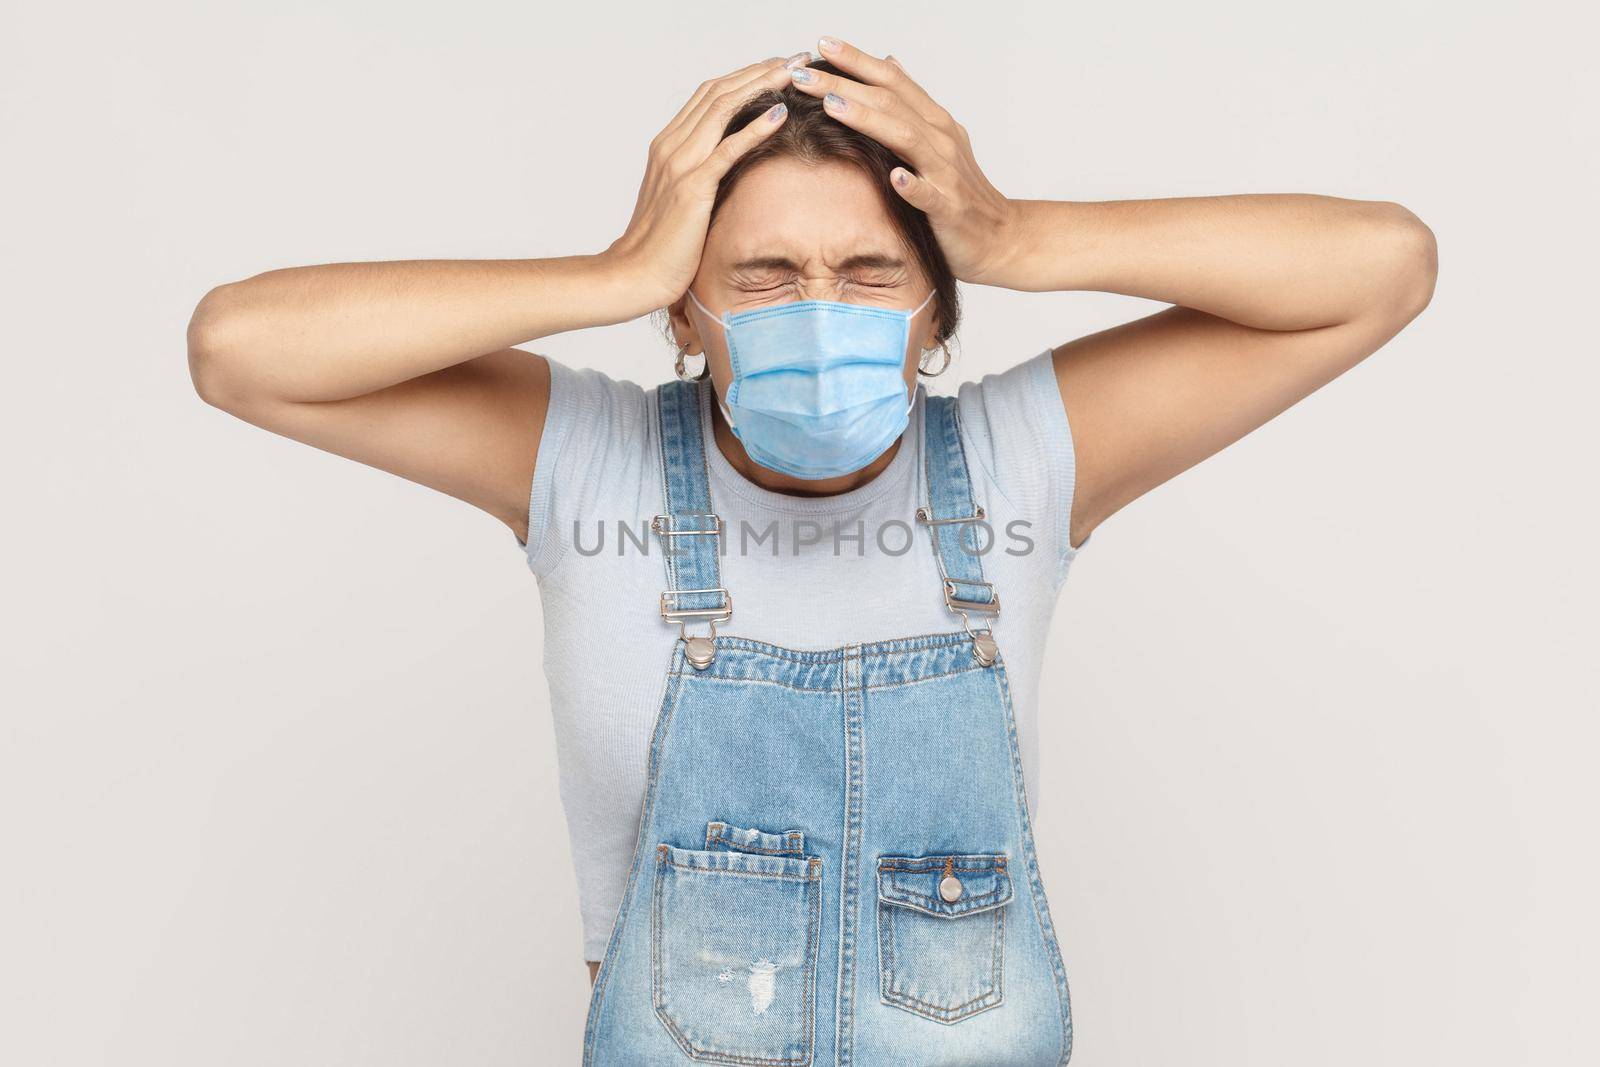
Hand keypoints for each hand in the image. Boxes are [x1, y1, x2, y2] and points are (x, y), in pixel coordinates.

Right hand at [604, 56, 804, 309]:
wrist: (634, 275)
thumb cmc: (660, 247)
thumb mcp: (679, 201)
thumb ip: (698, 176)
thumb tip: (727, 170)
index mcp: (667, 145)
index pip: (709, 95)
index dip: (743, 76)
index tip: (775, 67)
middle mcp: (671, 146)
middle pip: (718, 92)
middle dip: (759, 71)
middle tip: (794, 58)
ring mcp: (680, 164)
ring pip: (723, 109)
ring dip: (761, 86)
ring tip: (793, 73)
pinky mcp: (692, 187)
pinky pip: (728, 149)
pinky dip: (755, 127)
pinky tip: (780, 113)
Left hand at [786, 37, 1023, 286]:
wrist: (999, 237)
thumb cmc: (960, 192)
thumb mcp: (937, 140)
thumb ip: (911, 104)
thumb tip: (889, 62)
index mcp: (934, 121)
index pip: (892, 80)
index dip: (858, 61)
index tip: (822, 43)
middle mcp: (941, 139)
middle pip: (889, 102)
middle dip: (844, 84)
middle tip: (803, 73)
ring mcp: (945, 173)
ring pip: (905, 138)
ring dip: (868, 120)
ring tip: (831, 106)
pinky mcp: (948, 208)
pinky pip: (928, 195)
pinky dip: (911, 185)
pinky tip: (893, 177)